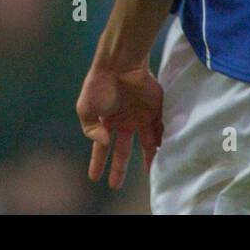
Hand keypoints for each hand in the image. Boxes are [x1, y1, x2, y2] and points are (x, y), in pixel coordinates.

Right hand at [76, 64, 163, 189]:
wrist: (120, 64)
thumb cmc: (100, 85)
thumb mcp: (85, 108)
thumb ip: (90, 129)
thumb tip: (105, 144)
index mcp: (106, 120)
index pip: (101, 147)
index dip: (97, 162)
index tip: (94, 177)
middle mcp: (123, 121)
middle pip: (122, 150)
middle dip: (119, 168)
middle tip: (115, 185)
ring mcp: (140, 116)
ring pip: (145, 143)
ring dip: (147, 158)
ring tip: (149, 173)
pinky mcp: (155, 109)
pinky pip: (160, 130)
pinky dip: (163, 142)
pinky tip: (164, 156)